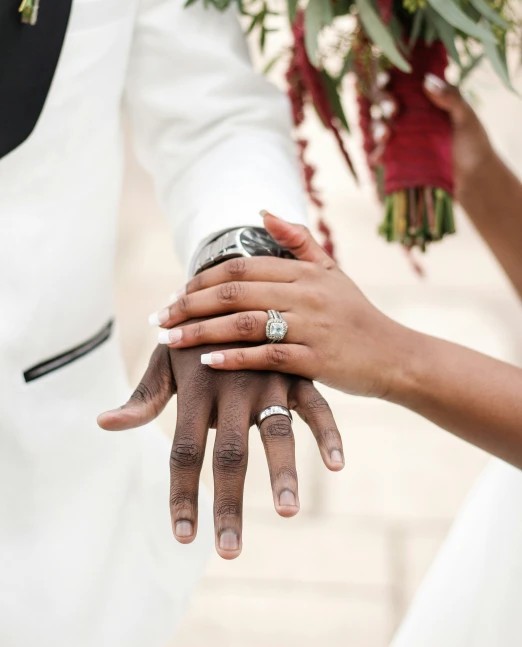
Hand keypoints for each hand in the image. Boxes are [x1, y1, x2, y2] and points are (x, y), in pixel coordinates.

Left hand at [97, 333, 343, 559]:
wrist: (232, 282)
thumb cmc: (193, 331)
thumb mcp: (167, 360)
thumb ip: (143, 397)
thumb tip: (102, 424)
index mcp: (197, 389)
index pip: (183, 452)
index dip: (182, 496)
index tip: (183, 538)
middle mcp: (232, 386)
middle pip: (228, 453)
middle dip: (228, 503)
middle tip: (230, 550)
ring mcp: (267, 378)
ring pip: (276, 430)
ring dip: (283, 472)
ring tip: (288, 512)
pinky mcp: (296, 372)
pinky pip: (316, 406)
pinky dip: (327, 433)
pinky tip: (336, 465)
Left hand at [150, 214, 405, 398]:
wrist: (395, 354)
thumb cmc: (356, 313)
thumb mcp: (332, 269)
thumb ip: (298, 239)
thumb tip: (262, 210)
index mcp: (304, 271)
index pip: (240, 268)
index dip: (202, 280)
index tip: (175, 294)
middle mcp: (305, 294)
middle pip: (233, 294)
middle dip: (189, 305)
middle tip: (159, 318)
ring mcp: (311, 326)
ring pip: (244, 324)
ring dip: (200, 332)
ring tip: (169, 341)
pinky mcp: (316, 360)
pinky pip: (267, 356)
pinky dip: (234, 359)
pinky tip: (207, 363)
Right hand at [376, 72, 494, 201]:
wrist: (474, 174)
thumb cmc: (472, 140)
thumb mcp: (466, 115)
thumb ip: (450, 97)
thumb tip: (426, 81)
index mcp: (422, 98)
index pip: (399, 82)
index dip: (387, 78)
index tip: (386, 79)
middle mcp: (407, 114)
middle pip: (383, 102)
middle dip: (382, 103)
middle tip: (392, 109)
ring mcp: (400, 136)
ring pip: (378, 126)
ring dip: (377, 128)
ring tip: (384, 135)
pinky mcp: (397, 158)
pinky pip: (380, 153)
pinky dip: (376, 154)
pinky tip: (379, 156)